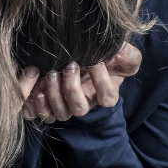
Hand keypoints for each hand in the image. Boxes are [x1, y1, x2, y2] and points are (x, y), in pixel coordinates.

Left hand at [20, 42, 141, 123]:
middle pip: (79, 108)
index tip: (96, 62)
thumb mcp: (121, 54)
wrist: (78, 54)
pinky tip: (39, 90)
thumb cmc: (103, 56)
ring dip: (55, 94)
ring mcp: (67, 107)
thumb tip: (119, 52)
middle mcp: (85, 104)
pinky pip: (45, 115)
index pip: (107, 98)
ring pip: (61, 112)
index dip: (101, 82)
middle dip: (72, 88)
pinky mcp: (50, 107)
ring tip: (51, 74)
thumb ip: (128, 55)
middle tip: (70, 66)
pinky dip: (40, 105)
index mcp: (104, 95)